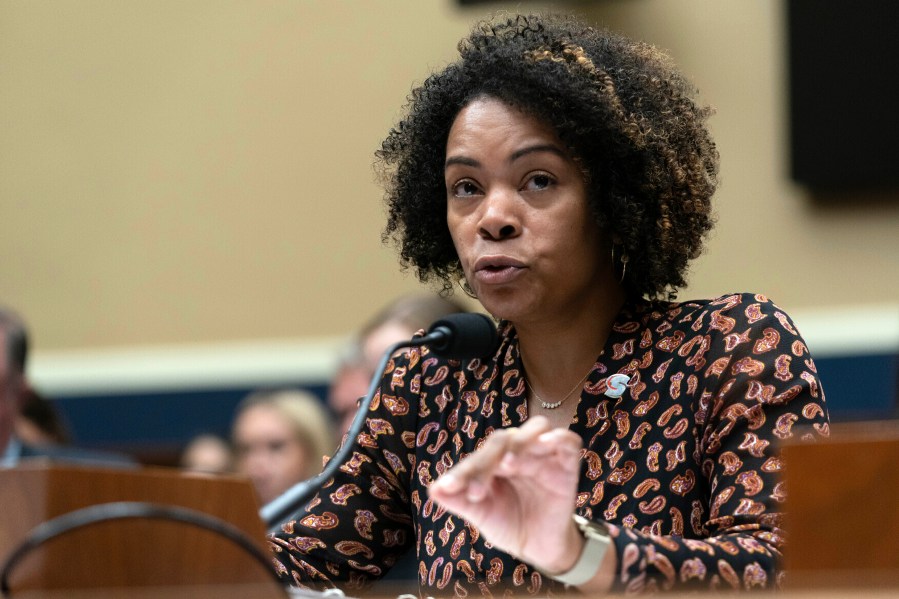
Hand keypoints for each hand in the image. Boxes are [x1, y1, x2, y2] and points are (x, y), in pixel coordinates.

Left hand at [428, 416, 584, 573]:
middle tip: (476, 490)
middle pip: (503, 439)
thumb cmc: (507, 523)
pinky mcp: (566, 464)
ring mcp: (542, 455)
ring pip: (535, 429)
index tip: (449, 489)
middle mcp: (516, 452)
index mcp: (493, 461)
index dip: (462, 473)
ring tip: (509, 464)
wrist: (539, 546)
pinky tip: (548, 445)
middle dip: (487, 461)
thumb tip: (433, 490)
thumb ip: (459, 502)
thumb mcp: (482, 515)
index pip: (477, 457)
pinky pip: (567, 441)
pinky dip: (560, 438)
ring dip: (521, 442)